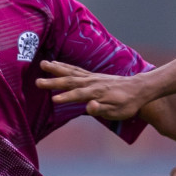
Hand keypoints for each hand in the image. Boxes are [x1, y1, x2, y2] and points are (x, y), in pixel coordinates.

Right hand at [36, 61, 150, 120]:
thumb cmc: (127, 104)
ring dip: (56, 69)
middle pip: (70, 81)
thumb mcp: (117, 111)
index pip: (79, 95)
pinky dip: (64, 65)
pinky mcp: (92, 75)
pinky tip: (56, 63)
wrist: (138, 89)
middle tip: (37, 82)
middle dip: (53, 82)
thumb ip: (101, 109)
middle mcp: (92, 82)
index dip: (66, 97)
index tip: (53, 99)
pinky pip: (75, 69)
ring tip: (42, 64)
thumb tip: (89, 106)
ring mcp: (92, 77)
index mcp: (97, 93)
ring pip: (71, 72)